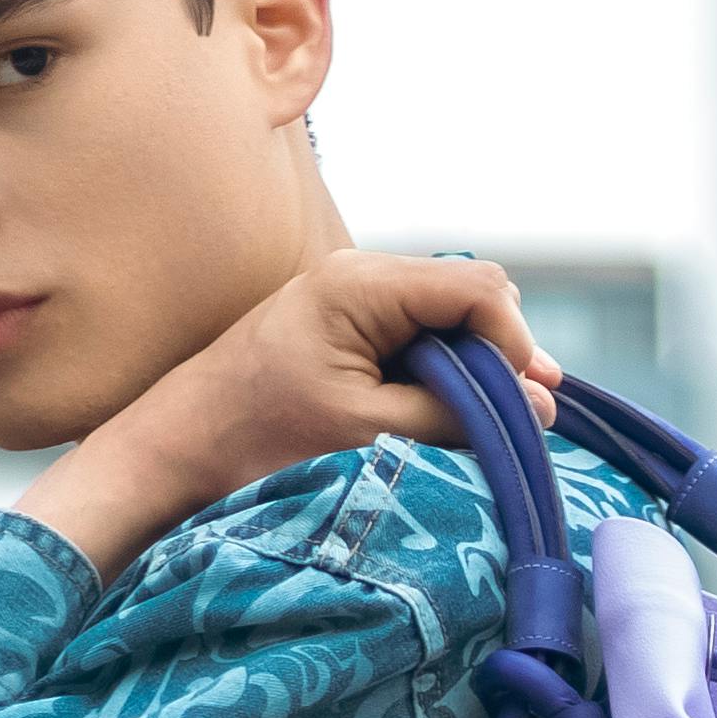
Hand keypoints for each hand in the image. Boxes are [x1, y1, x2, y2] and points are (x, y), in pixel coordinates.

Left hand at [33, 255, 558, 578]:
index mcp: (362, 285)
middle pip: (471, 291)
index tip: (532, 405)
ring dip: (476, 364)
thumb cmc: (258, 436)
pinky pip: (419, 331)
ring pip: (450, 312)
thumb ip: (454, 415)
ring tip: (485, 421)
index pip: (476, 288)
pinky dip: (444, 368)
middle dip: (504, 350)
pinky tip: (446, 411)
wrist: (179, 443)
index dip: (515, 343)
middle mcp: (362, 273)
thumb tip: (538, 411)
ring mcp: (354, 294)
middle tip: (522, 418)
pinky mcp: (348, 322)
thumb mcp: (366, 428)